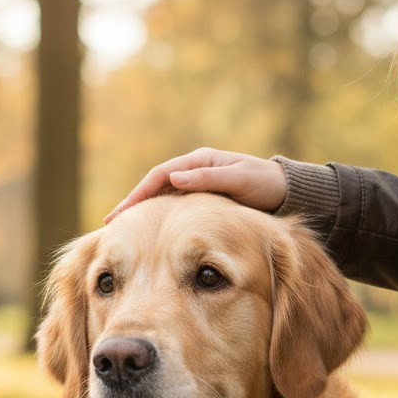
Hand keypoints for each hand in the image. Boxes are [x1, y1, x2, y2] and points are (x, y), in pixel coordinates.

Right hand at [105, 148, 287, 222]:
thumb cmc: (266, 185)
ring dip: (142, 214)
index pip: (159, 176)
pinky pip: (173, 210)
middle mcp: (194, 171)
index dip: (138, 194)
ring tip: (121, 231)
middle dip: (132, 205)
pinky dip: (158, 219)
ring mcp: (196, 186)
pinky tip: (148, 235)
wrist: (287, 193)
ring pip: (161, 200)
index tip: (121, 213)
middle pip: (154, 188)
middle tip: (110, 224)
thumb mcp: (240, 179)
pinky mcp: (201, 201)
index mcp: (199, 161)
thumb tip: (173, 178)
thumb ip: (208, 178)